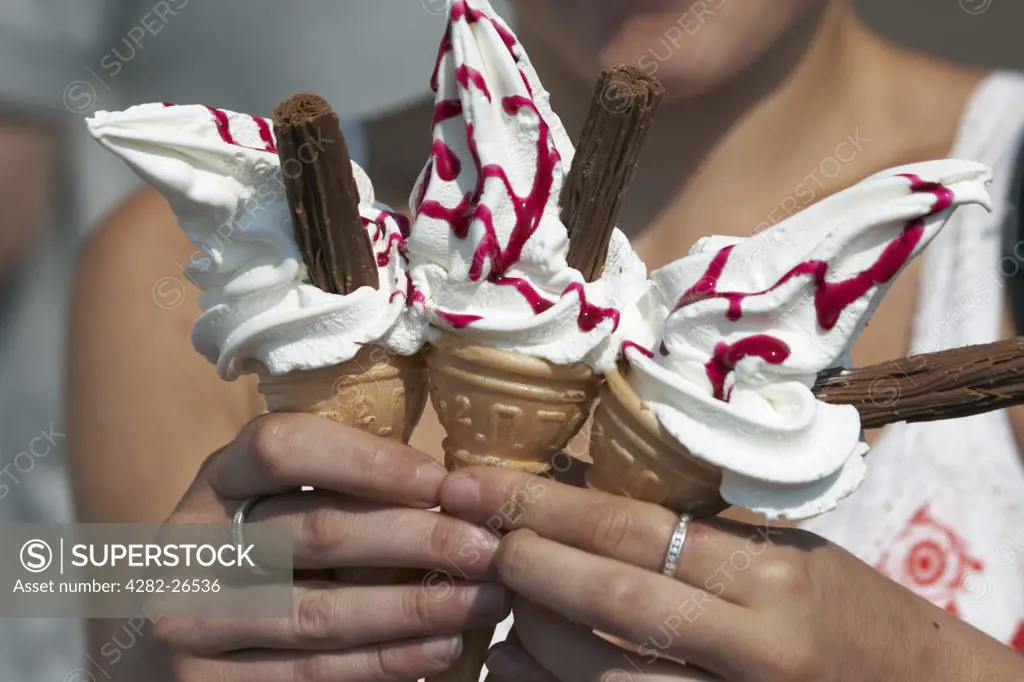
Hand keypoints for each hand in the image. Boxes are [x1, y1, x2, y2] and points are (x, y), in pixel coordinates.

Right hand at [135, 413, 508, 681]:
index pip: (284, 447)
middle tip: (490, 547)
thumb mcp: (279, 502)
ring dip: (419, 607)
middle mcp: (191, 544)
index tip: (444, 481)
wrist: (174, 634)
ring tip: (485, 600)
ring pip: (322, 613)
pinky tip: (441, 647)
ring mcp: (189, 621)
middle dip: (420, 539)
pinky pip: (313, 674)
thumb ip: (341, 486)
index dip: (372, 461)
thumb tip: (454, 487)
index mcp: (217, 478)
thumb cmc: (260, 553)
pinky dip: (387, 662)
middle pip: (318, 532)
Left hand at [440, 466, 1023, 681]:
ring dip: (529, 638)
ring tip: (489, 604)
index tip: (477, 482)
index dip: (544, 503)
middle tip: (464, 531)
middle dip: (523, 561)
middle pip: (608, 598)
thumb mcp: (783, 552)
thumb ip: (688, 528)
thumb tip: (579, 488)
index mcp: (769, 575)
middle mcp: (750, 644)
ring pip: (601, 675)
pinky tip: (520, 665)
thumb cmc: (852, 611)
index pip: (633, 528)